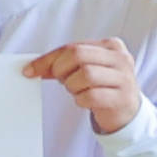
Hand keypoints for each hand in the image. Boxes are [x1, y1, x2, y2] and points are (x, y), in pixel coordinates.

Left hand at [28, 36, 142, 136]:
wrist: (126, 110)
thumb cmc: (101, 86)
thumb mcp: (84, 68)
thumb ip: (62, 63)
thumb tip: (32, 68)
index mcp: (111, 45)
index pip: (72, 47)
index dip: (48, 59)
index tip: (30, 70)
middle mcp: (121, 58)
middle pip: (78, 55)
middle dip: (61, 70)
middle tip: (62, 81)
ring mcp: (124, 78)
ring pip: (86, 74)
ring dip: (73, 86)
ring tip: (78, 90)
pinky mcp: (123, 98)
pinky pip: (92, 96)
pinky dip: (81, 100)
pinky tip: (85, 101)